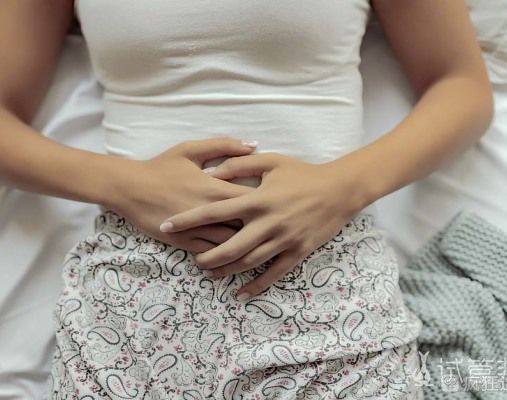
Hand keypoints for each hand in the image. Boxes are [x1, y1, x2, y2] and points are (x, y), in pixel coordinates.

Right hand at [103, 137, 257, 252]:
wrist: (129, 188)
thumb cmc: (162, 166)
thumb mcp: (191, 149)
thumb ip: (224, 146)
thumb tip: (253, 145)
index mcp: (216, 189)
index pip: (254, 199)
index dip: (268, 201)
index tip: (274, 200)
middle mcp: (210, 213)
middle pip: (248, 225)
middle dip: (260, 225)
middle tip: (269, 223)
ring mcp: (198, 231)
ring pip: (232, 244)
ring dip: (244, 242)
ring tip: (256, 240)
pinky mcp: (185, 243)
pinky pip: (212, 253)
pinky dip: (224, 254)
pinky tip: (232, 252)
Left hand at [158, 152, 368, 299]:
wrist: (340, 189)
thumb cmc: (303, 173)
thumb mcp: (271, 162)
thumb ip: (239, 166)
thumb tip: (211, 171)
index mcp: (257, 200)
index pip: (214, 211)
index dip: (187, 219)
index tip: (166, 225)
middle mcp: (267, 223)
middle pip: (228, 246)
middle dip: (205, 256)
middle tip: (192, 259)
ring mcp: (282, 240)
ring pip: (248, 262)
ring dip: (225, 270)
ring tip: (209, 272)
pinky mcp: (297, 252)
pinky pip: (274, 273)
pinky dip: (256, 286)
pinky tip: (240, 294)